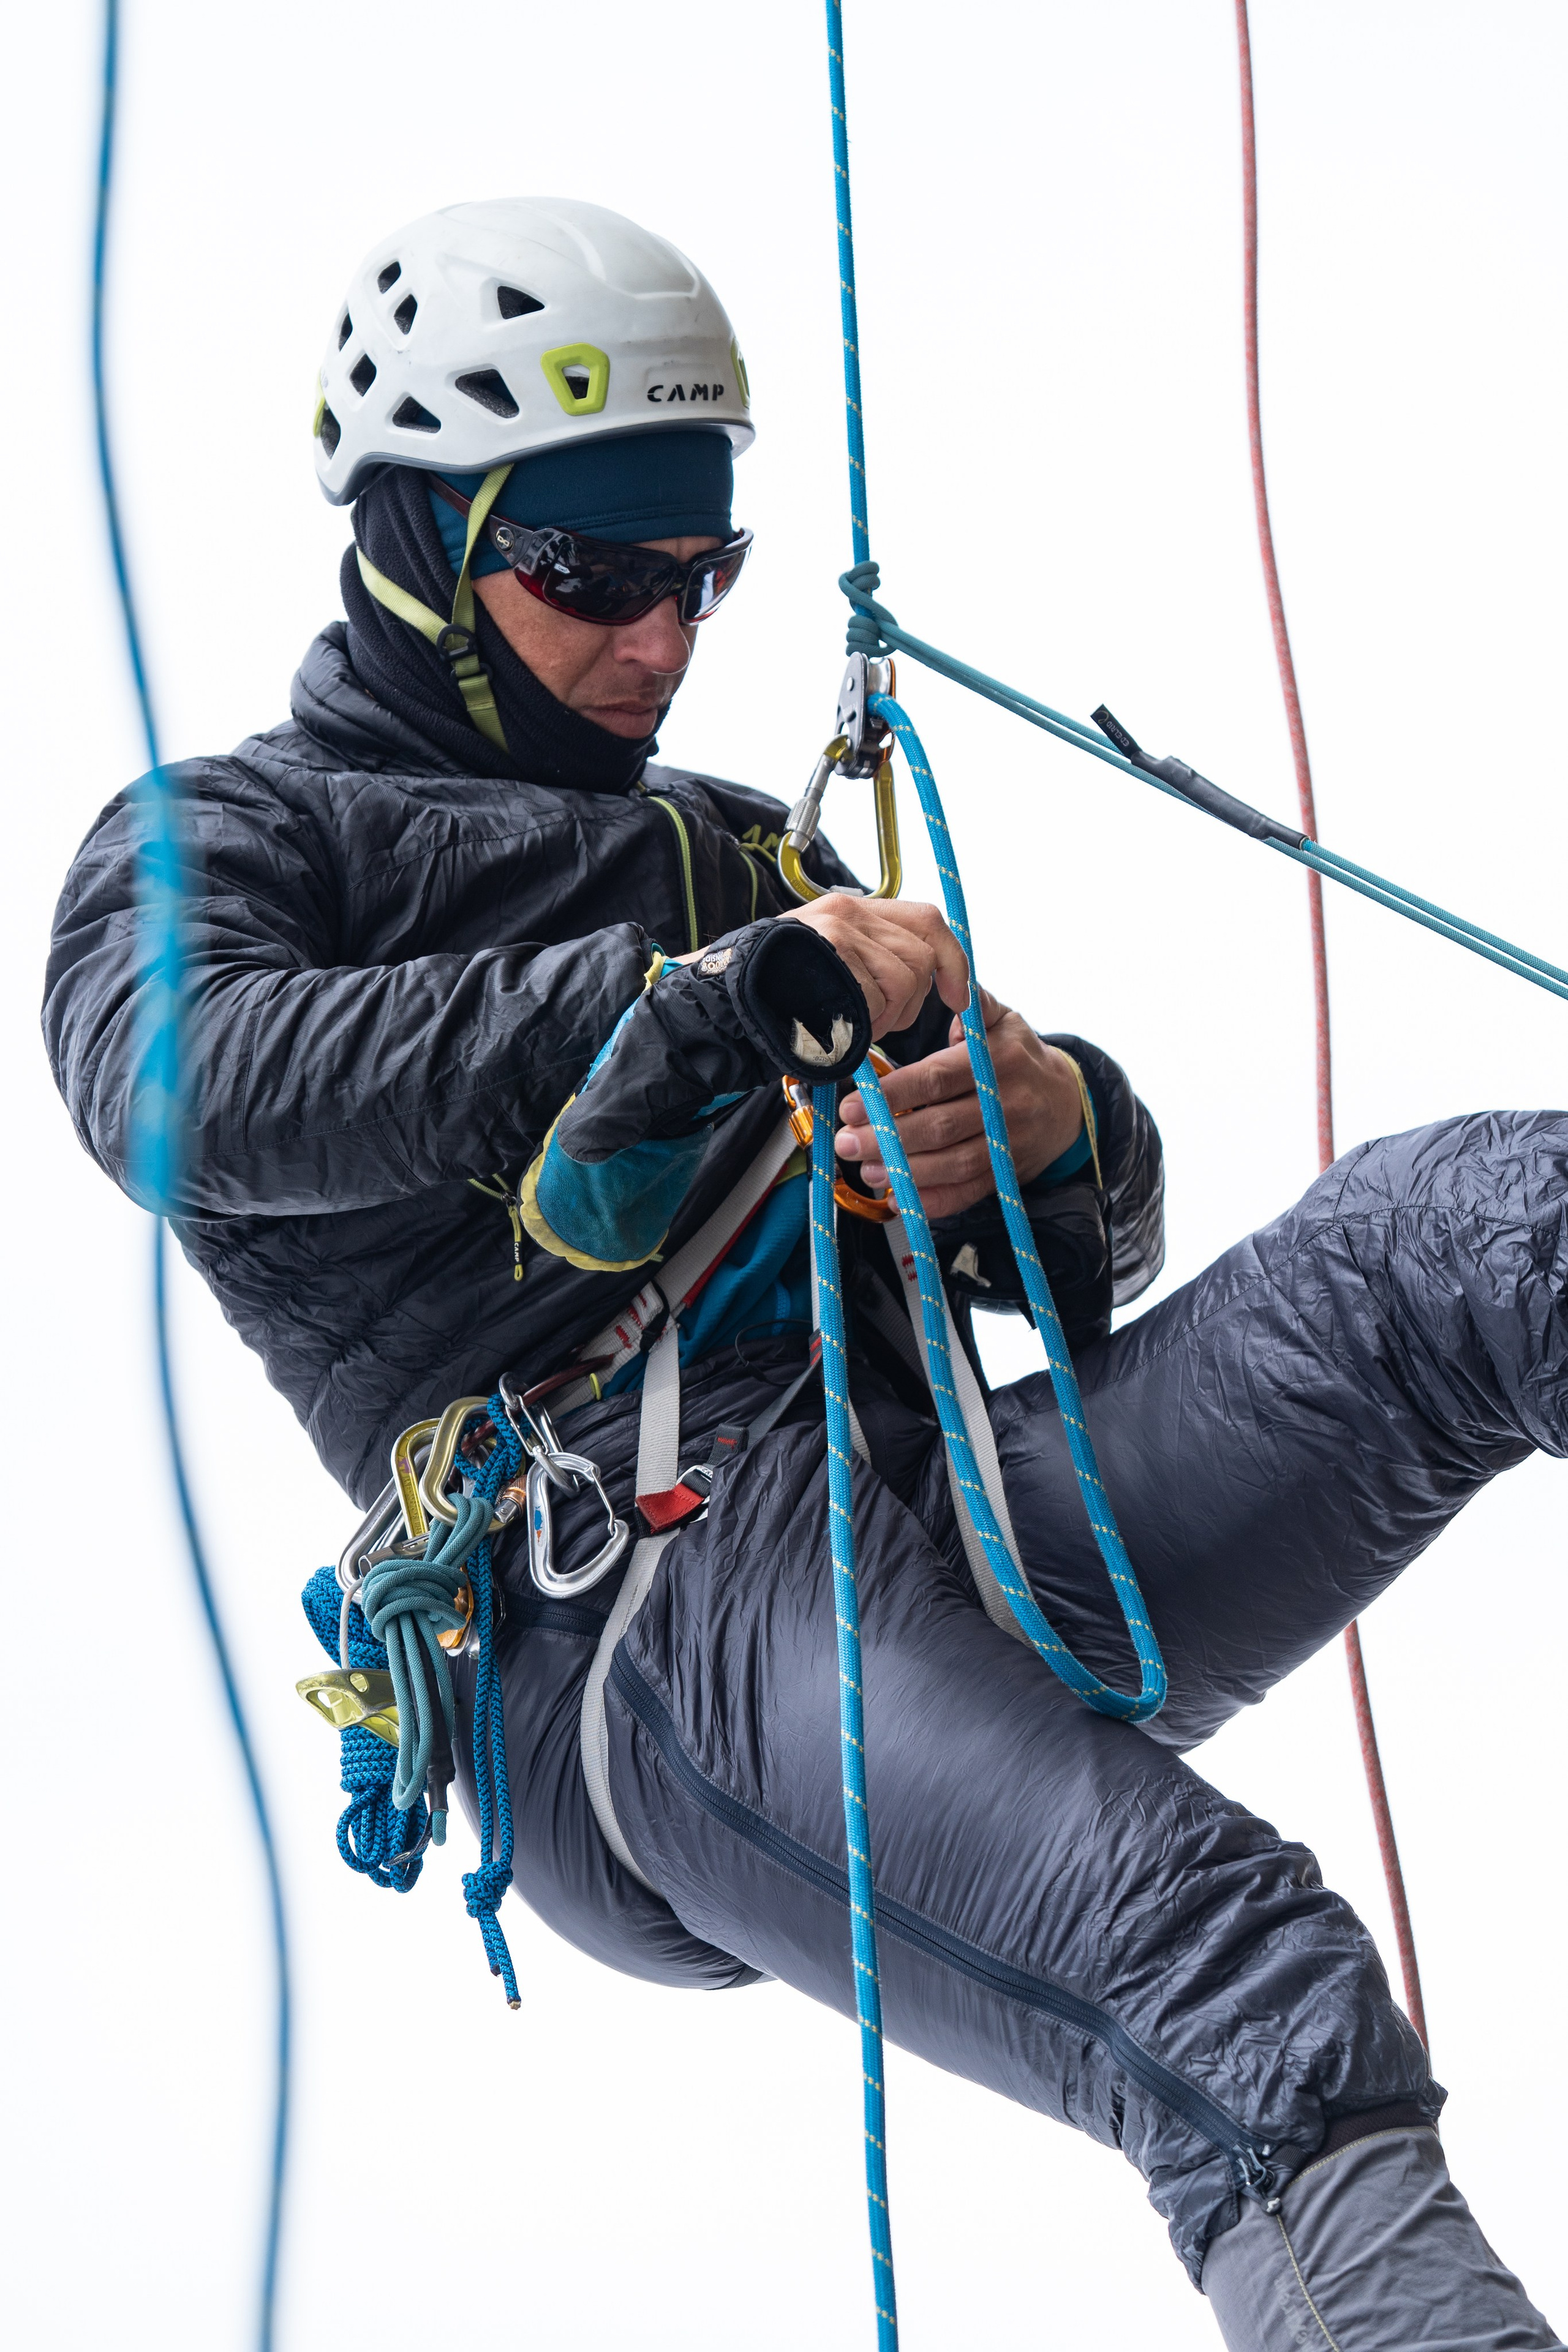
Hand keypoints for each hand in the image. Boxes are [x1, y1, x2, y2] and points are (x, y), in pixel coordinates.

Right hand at [776, 896, 969, 1036]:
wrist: (721, 995)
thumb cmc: (775, 990)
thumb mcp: (829, 960)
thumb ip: (872, 958)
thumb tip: (922, 980)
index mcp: (853, 909)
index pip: (928, 921)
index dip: (953, 961)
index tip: (957, 997)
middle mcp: (848, 912)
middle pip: (920, 959)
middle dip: (913, 1003)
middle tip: (882, 1023)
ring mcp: (838, 931)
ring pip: (904, 980)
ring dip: (890, 1016)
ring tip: (857, 1025)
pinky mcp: (828, 954)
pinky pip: (875, 997)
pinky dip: (868, 1023)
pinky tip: (843, 1027)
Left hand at [835, 989, 1084, 1219]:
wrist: (1067, 1103)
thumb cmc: (1019, 1057)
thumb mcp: (1004, 1020)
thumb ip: (975, 1004)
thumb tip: (953, 983)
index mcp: (997, 1062)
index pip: (938, 1079)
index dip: (894, 1093)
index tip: (854, 1104)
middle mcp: (1005, 1105)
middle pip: (940, 1126)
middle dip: (888, 1137)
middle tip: (848, 1142)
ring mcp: (1008, 1143)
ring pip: (953, 1163)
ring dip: (906, 1171)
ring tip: (867, 1169)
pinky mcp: (1007, 1174)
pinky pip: (970, 1191)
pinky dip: (934, 1200)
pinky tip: (901, 1199)